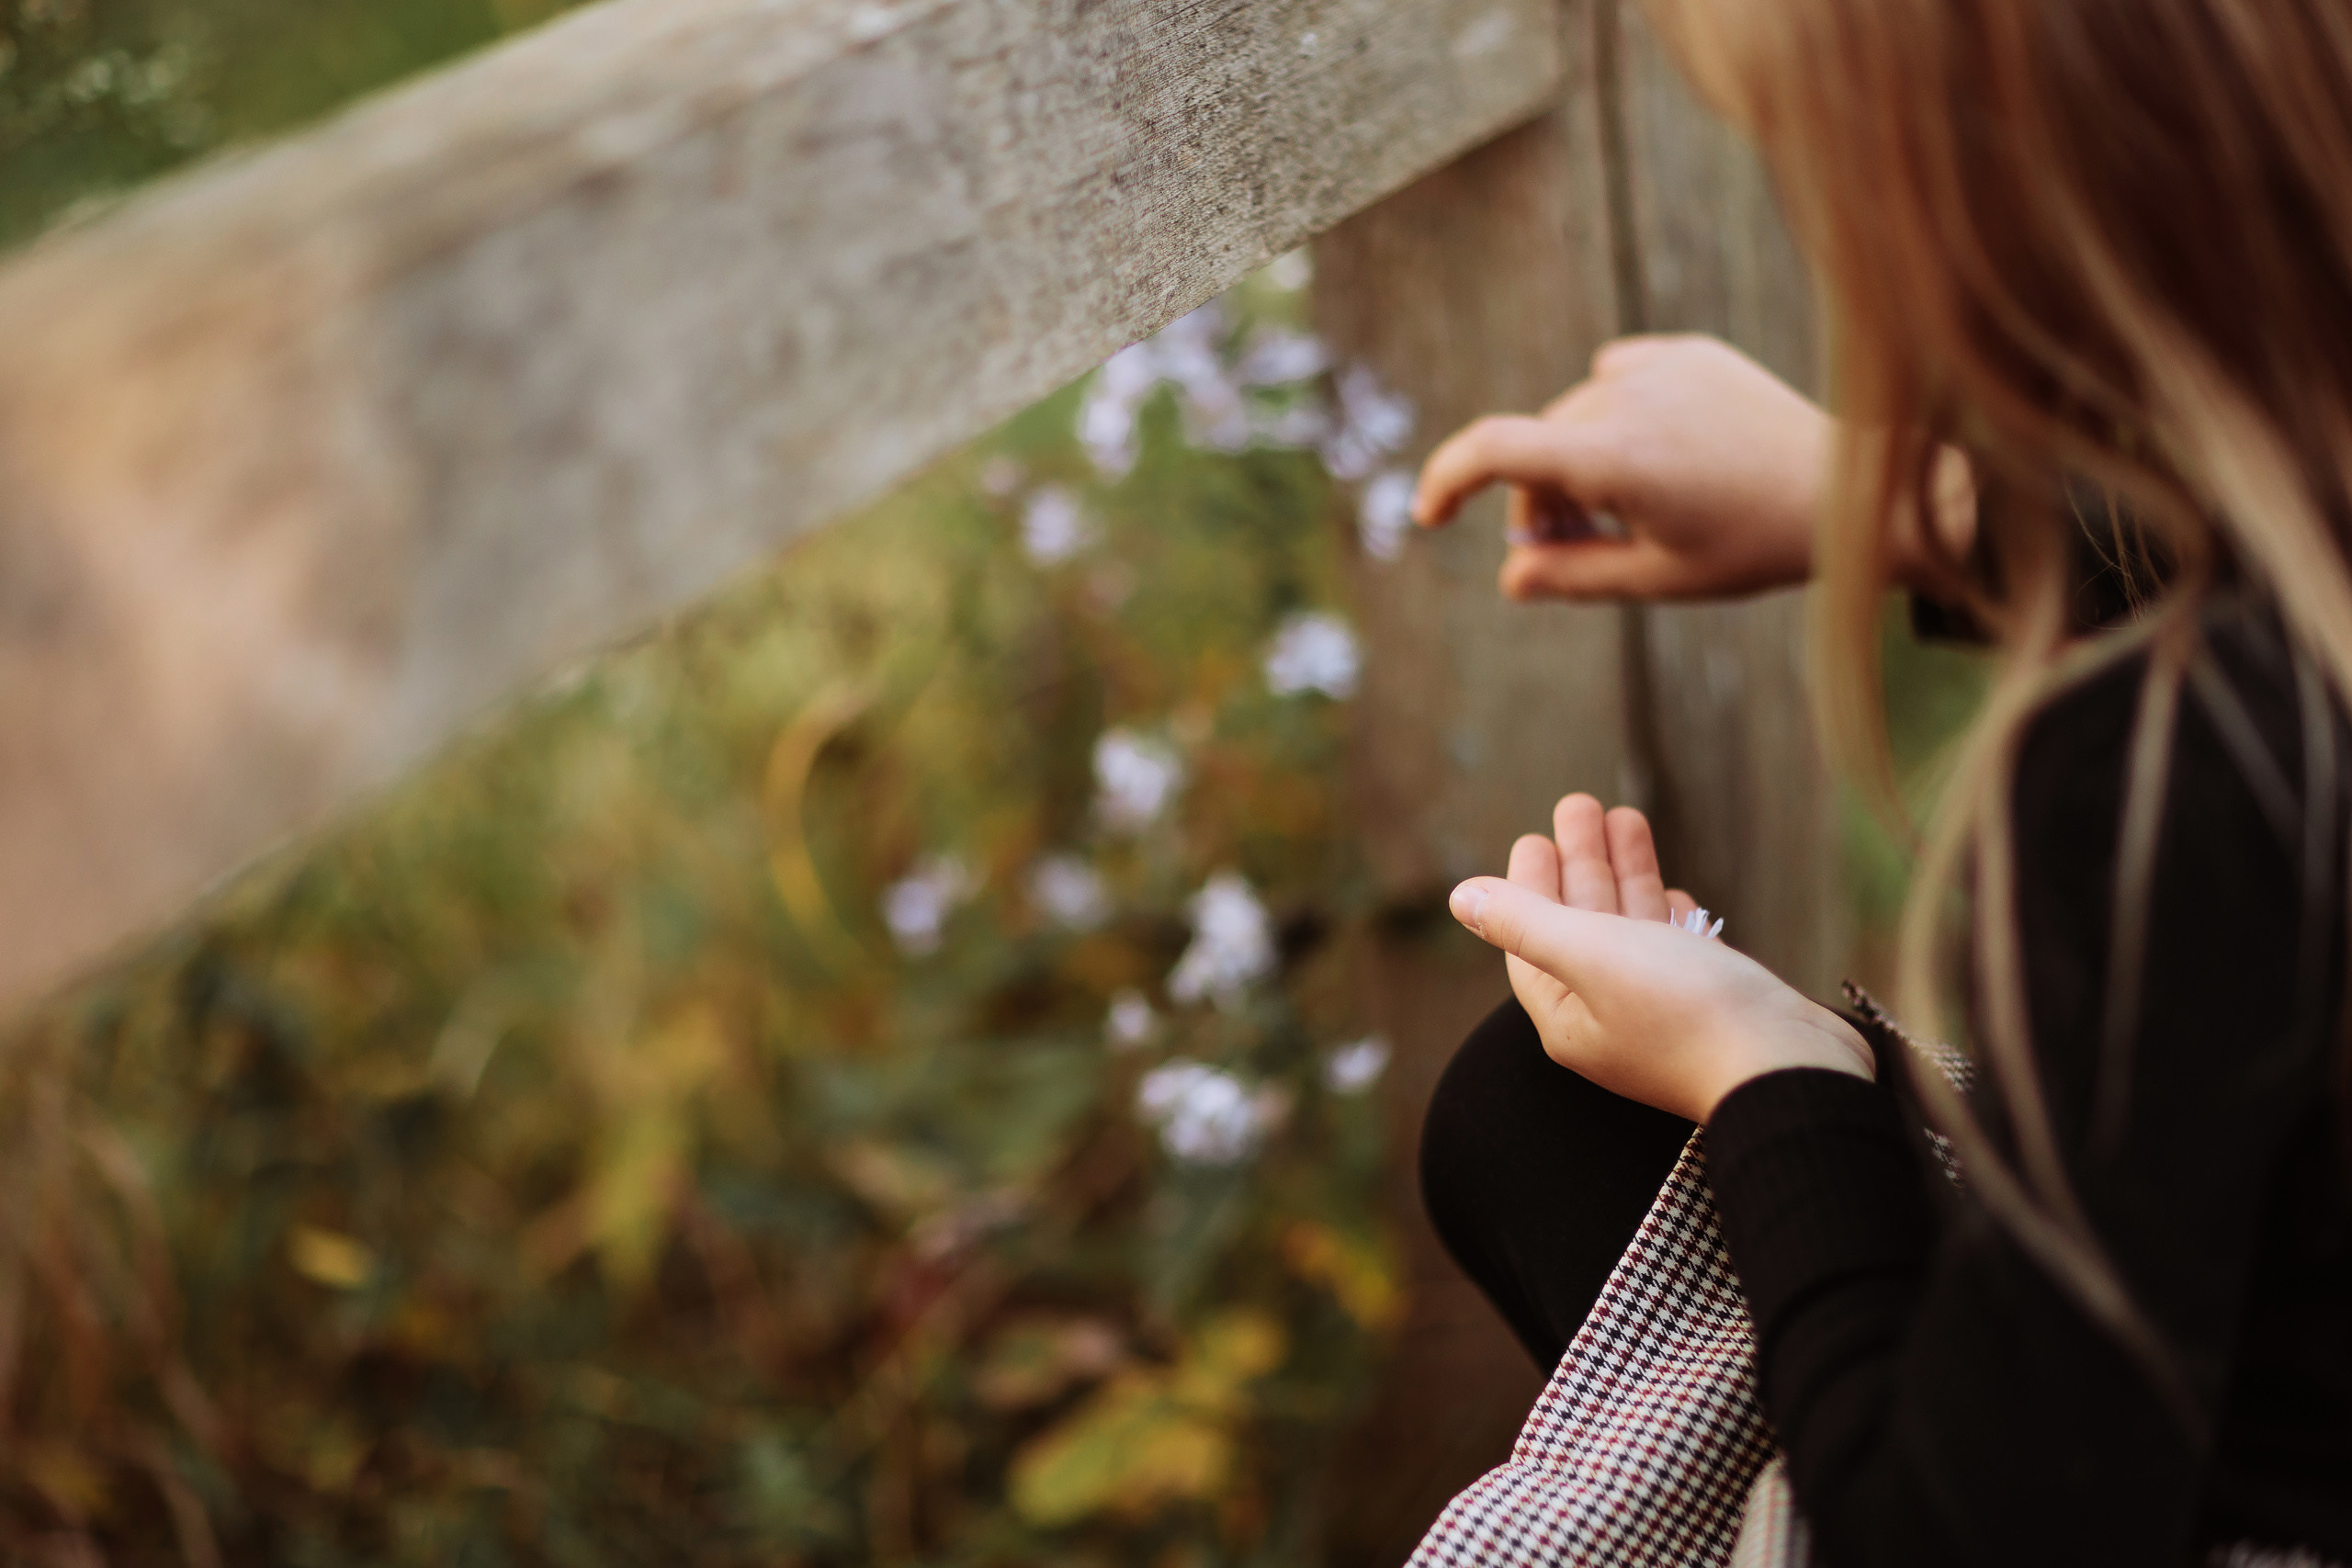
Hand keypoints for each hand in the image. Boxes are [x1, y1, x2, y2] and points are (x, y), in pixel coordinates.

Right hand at [1412, 334, 1974, 602]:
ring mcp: (1659, 367)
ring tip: (1628, 508)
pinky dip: (1614, 420)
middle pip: (1539, 449)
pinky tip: (1659, 454)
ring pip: (1574, 417)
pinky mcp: (1685, 351)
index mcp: (1617, 460)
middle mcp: (1628, 399)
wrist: (1850, 487)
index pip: (1495, 451)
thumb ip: (1571, 578)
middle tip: (1575, 550)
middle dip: (1540, 503)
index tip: (1430, 516)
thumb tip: (1507, 578)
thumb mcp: (1658, 578)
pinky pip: (1615, 381)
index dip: (1447, 479)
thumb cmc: (1755, 544)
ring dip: (1578, 462)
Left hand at [1452, 793, 1872, 1122]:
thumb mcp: (1590, 955)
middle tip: (1580, 803)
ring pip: (1633, 930)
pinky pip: (1677, 952)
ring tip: (1625, 817)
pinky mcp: (1713, 1003)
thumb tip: (1459, 898)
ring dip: (1626, 874)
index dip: (1528, 888)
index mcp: (1568, 1017)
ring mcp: (1664, 1012)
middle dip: (1581, 863)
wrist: (1790, 1068)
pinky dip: (1667, 915)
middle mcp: (1611, 1017)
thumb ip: (1524, 922)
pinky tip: (1671, 891)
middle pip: (1582, 927)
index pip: (1532, 942)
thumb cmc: (1684, 1012)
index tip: (1535, 838)